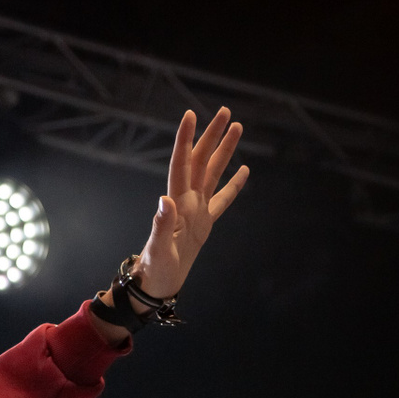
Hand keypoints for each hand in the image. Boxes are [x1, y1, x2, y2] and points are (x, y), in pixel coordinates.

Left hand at [134, 108, 248, 300]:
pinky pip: (223, 200)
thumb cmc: (154, 271)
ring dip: (224, 151)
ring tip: (236, 127)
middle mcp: (186, 202)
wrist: (156, 286)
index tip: (190, 114)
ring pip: (213, 174)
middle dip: (211, 136)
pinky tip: (243, 169)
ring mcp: (197, 211)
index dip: (185, 140)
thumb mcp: (158, 250)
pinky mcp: (205, 224)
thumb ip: (161, 225)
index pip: (181, 164)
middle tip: (224, 111)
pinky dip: (234, 185)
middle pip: (201, 161)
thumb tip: (164, 200)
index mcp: (176, 204)